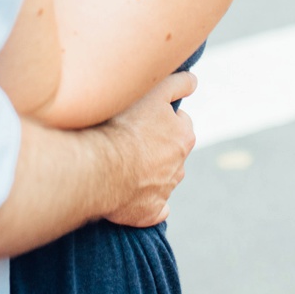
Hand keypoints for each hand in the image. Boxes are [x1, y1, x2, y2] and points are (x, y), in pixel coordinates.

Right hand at [100, 72, 197, 226]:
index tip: (144, 117)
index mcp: (184, 138)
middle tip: (131, 139)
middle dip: (158, 146)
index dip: (162, 117)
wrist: (100, 166)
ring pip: (163, 179)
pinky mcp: (149, 213)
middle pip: (172, 152)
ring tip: (124, 164)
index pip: (180, 122)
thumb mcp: (153, 92)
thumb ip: (177, 84)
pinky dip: (148, 203)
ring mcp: (165, 192)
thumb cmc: (124, 126)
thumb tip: (194, 81)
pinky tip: (133, 197)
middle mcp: (179, 166)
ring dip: (150, 172)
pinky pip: (155, 209)